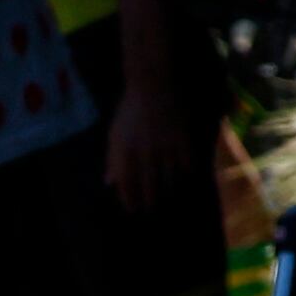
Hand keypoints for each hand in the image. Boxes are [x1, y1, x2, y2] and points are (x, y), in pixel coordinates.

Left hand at [101, 64, 204, 215]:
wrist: (153, 85)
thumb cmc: (130, 110)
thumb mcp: (114, 135)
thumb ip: (112, 160)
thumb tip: (108, 183)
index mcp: (125, 154)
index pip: (127, 186)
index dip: (130, 200)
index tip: (133, 210)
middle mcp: (144, 155)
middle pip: (149, 186)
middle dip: (150, 201)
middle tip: (152, 209)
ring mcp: (165, 148)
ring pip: (169, 178)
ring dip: (168, 189)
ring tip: (167, 195)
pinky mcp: (183, 139)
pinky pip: (187, 162)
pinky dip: (187, 171)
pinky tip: (187, 176)